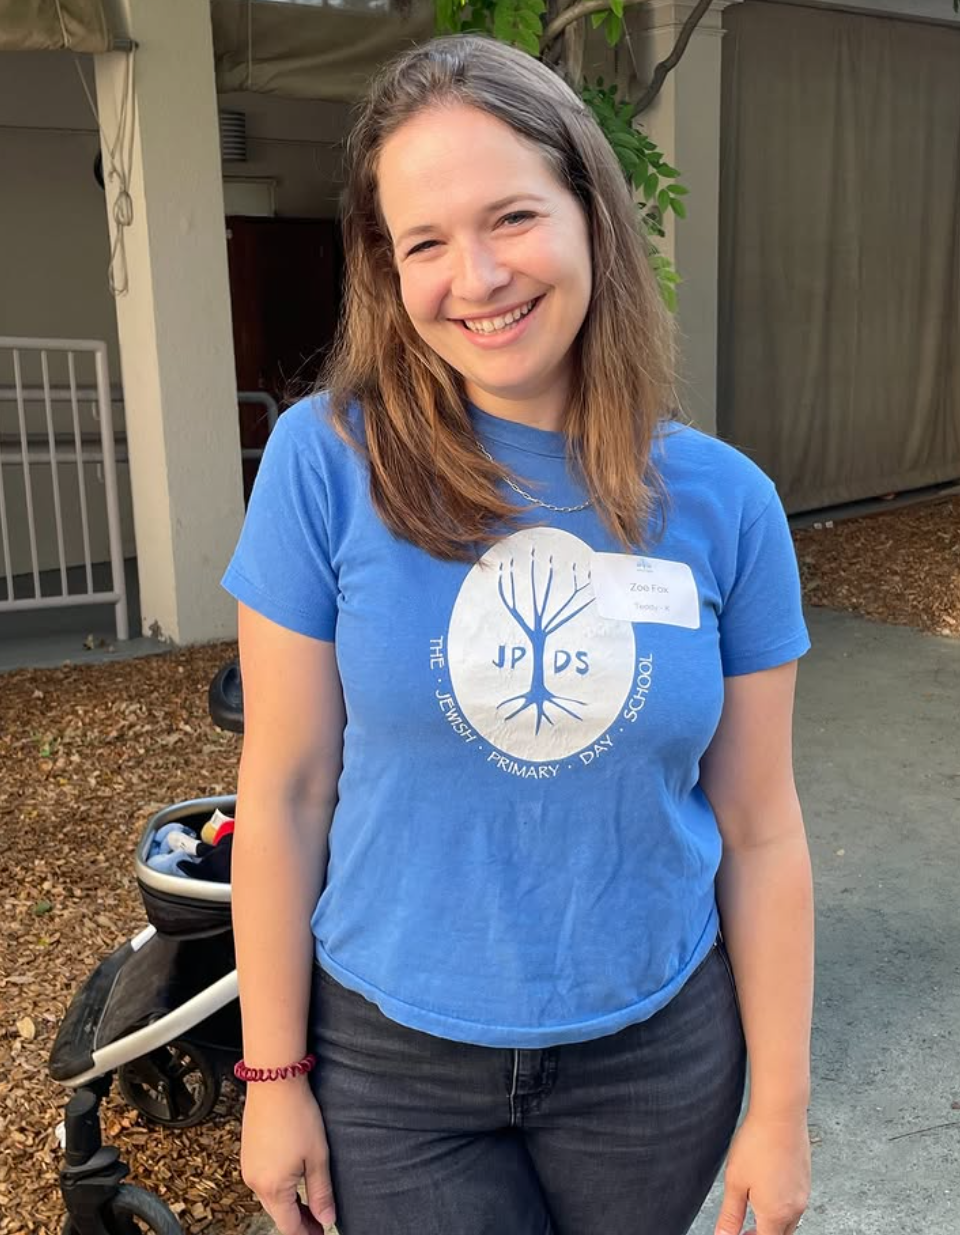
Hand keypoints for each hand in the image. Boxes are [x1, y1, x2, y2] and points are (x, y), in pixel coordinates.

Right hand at [240, 1078, 336, 1234]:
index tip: (321, 1232)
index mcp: (272, 1188)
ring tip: (309, 1202)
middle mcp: (254, 1183)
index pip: (289, 1225)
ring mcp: (248, 1167)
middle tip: (319, 1221)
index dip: (307, 1232)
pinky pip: (262, 1180)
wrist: (274, 1081)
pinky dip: (278, 1188)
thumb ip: (321, 1192)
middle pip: (277, 1213)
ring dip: (287, 1204)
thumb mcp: (317, 1156)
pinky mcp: (247, 1153)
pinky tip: (292, 1180)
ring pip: (269, 1198)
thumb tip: (327, 1221)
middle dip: (298, 1221)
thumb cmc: (298, 1116)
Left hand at [713, 1108, 809, 1234]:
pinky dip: (782, 1206)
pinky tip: (768, 1188)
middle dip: (762, 1234)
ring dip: (773, 1221)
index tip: (738, 1234)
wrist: (781, 1114)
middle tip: (744, 1228)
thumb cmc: (757, 1143)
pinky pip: (796, 1203)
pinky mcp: (805, 1178)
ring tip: (753, 1206)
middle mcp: (795, 1208)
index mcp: (775, 1214)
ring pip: (790, 1221)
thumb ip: (730, 1215)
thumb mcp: (735, 1181)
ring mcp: (803, 1193)